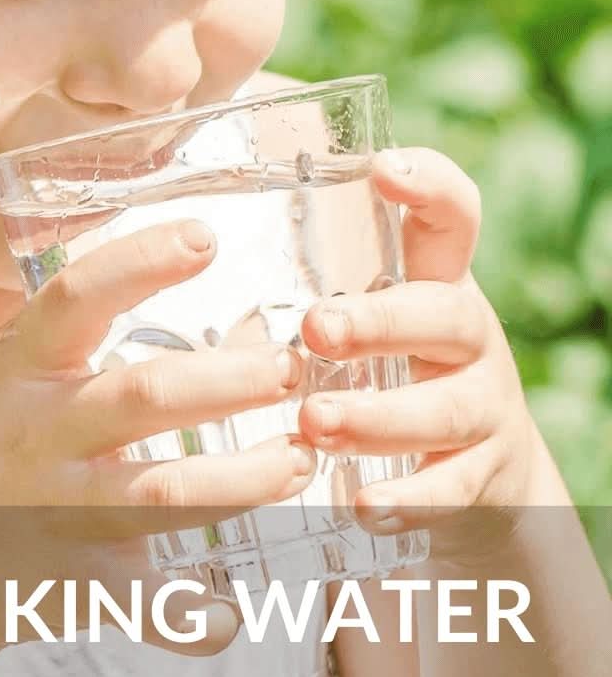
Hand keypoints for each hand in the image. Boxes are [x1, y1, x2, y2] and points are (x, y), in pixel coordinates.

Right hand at [0, 221, 317, 659]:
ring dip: (244, 479)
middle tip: (291, 369)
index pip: (76, 299)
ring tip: (298, 461)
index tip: (205, 238)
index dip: (139, 263)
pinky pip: (140, 604)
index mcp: (19, 368)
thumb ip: (52, 329)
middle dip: (230, 380)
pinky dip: (190, 620)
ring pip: (163, 492)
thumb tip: (134, 263)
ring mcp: (56, 509)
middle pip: (144, 396)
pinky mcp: (73, 578)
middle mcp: (39, 432)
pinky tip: (231, 615)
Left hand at [297, 147, 544, 566]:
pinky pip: (455, 489)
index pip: (450, 216)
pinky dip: (411, 499)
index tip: (383, 170)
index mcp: (432, 279)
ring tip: (316, 422)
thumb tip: (190, 220)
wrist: (473, 467)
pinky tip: (364, 507)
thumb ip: (304, 267)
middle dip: (381, 321)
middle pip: (446, 314)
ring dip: (380, 417)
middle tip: (316, 327)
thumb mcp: (364, 303)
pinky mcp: (485, 475)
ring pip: (448, 407)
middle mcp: (466, 334)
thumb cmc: (384, 363)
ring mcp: (482, 405)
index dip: (429, 186)